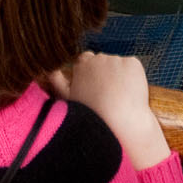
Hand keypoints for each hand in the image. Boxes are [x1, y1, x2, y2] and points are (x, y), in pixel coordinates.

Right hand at [62, 52, 169, 168]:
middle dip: (104, 73)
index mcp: (81, 65)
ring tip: (120, 97)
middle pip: (102, 61)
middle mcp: (98, 58)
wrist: (121, 124)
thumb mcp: (67, 99)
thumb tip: (49, 69)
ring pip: (118, 65)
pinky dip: (133, 76)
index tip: (94, 88)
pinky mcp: (133, 63)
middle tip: (108, 95)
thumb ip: (57, 81)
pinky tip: (130, 93)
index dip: (90, 75)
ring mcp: (116, 59)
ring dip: (119, 75)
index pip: (85, 60)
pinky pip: (132, 67)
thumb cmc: (92, 115)